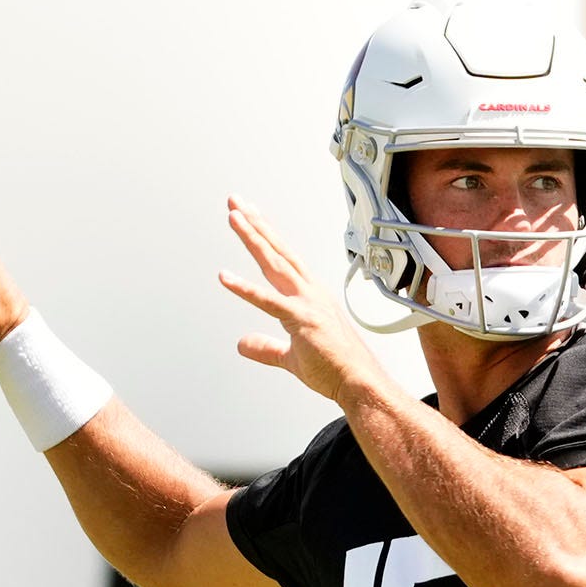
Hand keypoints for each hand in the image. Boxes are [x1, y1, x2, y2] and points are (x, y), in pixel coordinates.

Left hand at [220, 197, 389, 408]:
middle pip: (278, 251)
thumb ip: (265, 348)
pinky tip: (225, 277)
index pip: (284, 259)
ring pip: (275, 264)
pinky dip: (245, 288)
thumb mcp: (292, 357)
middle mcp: (310, 293)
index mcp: (311, 296)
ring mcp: (307, 304)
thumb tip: (243, 343)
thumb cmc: (337, 369)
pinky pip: (268, 301)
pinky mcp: (301, 320)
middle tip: (237, 203)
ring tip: (235, 217)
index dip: (266, 236)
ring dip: (253, 238)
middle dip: (256, 225)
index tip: (251, 217)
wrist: (360, 383)